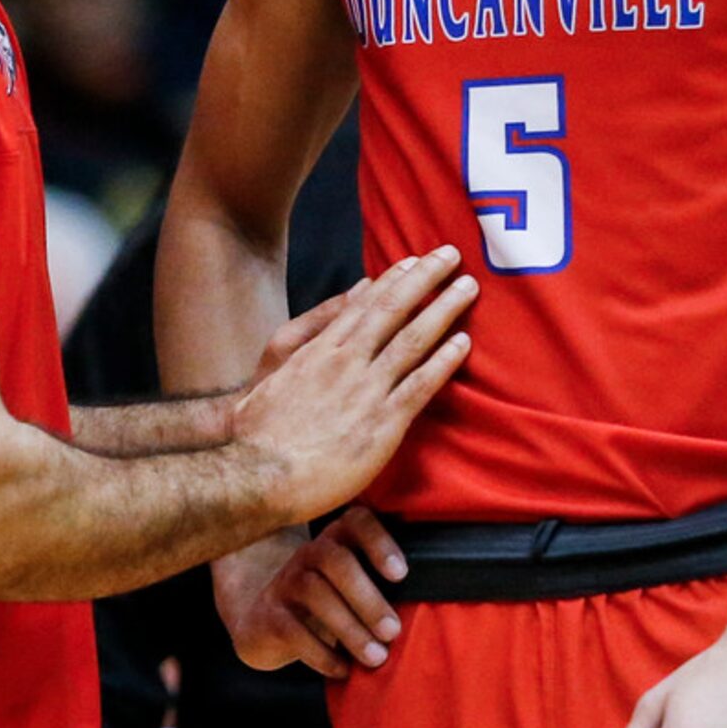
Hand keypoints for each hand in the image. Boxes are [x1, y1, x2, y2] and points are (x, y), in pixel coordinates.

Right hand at [214, 506, 407, 676]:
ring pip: (315, 593)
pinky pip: (293, 629)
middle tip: (392, 631)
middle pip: (335, 560)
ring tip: (375, 657)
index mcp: (338, 539)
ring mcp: (285, 581)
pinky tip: (342, 670)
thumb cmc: (330, 603)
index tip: (401, 574)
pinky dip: (322, 654)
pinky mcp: (269, 615)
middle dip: (367, 597)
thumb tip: (431, 605)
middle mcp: (310, 553)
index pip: (357, 521)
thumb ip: (384, 584)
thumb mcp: (354, 586)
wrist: (268, 623)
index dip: (379, 542)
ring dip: (350, 628)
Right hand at [231, 247, 474, 525]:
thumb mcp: (274, 367)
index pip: (363, 304)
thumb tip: (347, 299)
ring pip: (413, 340)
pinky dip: (443, 362)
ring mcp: (366, 391)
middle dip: (425, 279)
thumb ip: (308, 330)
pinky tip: (463, 343)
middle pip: (393, 309)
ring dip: (443, 310)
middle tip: (451, 254)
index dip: (393, 280)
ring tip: (468, 287)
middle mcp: (346, 361)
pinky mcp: (382, 424)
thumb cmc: (259, 428)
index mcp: (319, 349)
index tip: (416, 261)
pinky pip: (420, 386)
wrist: (259, 472)